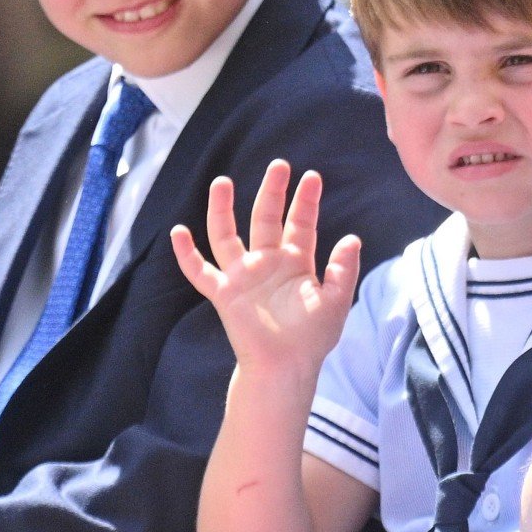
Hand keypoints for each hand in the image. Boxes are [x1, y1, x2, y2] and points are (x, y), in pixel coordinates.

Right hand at [170, 160, 360, 376]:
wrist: (287, 367)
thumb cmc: (312, 337)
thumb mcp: (335, 300)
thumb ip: (343, 269)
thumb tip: (353, 238)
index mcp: (296, 262)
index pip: (300, 223)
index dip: (305, 201)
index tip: (312, 176)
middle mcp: (267, 262)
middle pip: (265, 219)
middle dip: (271, 192)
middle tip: (278, 165)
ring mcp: (243, 276)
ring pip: (227, 235)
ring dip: (222, 210)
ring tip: (221, 181)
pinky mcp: (225, 294)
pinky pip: (200, 272)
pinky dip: (187, 255)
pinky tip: (179, 232)